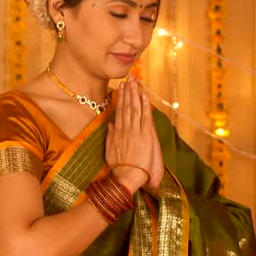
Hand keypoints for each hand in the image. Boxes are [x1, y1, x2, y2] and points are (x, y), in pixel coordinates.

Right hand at [105, 77, 159, 193]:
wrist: (128, 176)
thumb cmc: (119, 168)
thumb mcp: (109, 151)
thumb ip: (110, 136)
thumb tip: (109, 125)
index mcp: (117, 132)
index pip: (120, 111)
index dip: (121, 98)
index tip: (122, 88)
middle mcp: (126, 129)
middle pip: (127, 106)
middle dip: (128, 91)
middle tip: (129, 79)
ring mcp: (136, 131)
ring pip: (135, 108)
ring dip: (135, 94)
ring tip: (135, 82)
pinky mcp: (146, 135)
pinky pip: (145, 116)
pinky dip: (145, 105)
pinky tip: (144, 95)